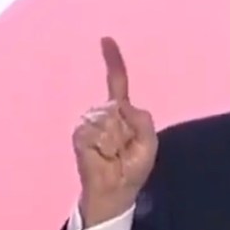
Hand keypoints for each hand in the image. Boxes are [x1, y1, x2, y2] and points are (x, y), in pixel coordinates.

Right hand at [72, 36, 157, 226]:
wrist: (116, 190)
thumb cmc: (133, 167)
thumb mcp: (149, 142)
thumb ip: (142, 119)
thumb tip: (119, 107)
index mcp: (121, 111)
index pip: (117, 82)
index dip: (113, 61)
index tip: (106, 39)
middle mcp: (103, 112)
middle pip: (116, 105)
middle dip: (127, 129)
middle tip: (124, 149)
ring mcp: (88, 122)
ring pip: (106, 118)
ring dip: (116, 139)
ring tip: (113, 154)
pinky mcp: (79, 135)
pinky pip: (96, 131)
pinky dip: (105, 145)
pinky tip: (104, 155)